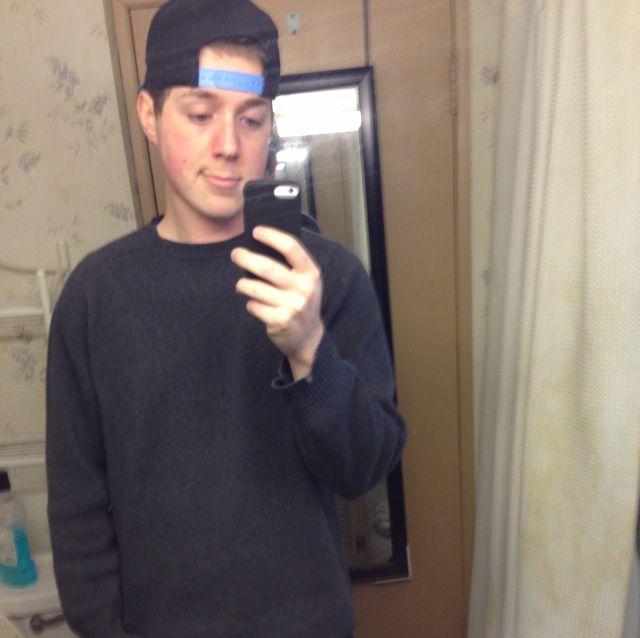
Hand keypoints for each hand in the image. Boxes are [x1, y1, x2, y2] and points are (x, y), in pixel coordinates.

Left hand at [231, 226, 323, 380]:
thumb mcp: (305, 282)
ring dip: (243, 285)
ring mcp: (292, 306)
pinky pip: (254, 306)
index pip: (291, 248)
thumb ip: (290, 266)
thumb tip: (258, 246)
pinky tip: (255, 305)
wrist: (309, 337)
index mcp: (311, 273)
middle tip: (236, 254)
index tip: (256, 231)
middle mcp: (304, 288)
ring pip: (256, 288)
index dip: (272, 237)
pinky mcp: (280, 321)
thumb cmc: (301, 302)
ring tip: (241, 285)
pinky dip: (251, 304)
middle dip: (247, 259)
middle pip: (268, 268)